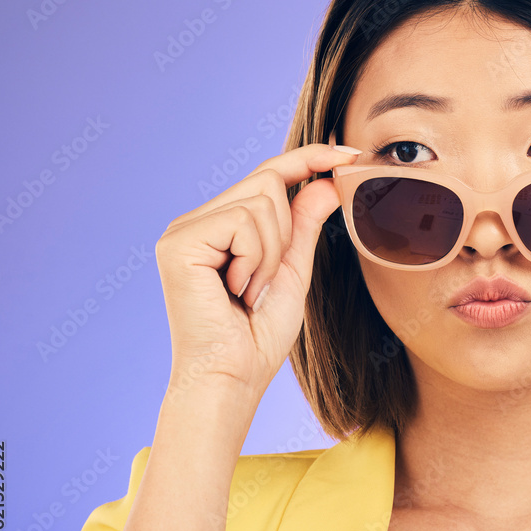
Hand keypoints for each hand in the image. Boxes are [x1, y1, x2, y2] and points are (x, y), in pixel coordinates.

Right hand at [154, 143, 359, 427]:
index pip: (270, 175)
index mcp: (221, 226)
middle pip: (268, 182)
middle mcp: (197, 221)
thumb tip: (327, 181)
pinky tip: (235, 289)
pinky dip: (255, 259)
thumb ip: (304, 225)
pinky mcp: (179, 242)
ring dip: (271, 253)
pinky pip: (243, 222)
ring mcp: (184, 229)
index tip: (350, 152)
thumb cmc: (258, 335)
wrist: (233, 377)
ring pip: (260, 201)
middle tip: (264, 282)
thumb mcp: (292, 271)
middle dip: (285, 234)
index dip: (311, 158)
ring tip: (249, 290)